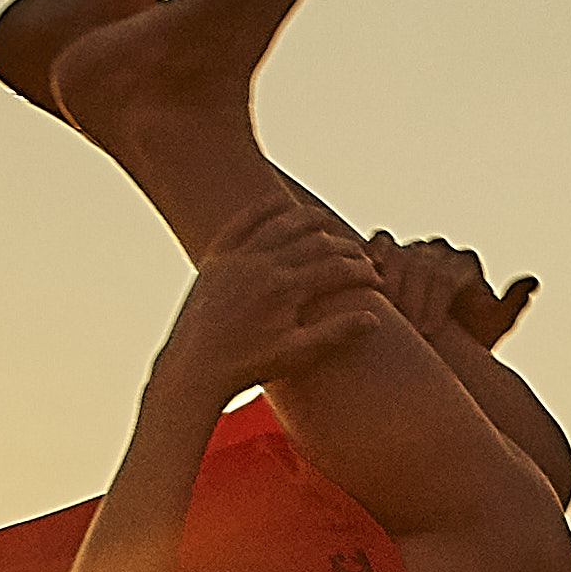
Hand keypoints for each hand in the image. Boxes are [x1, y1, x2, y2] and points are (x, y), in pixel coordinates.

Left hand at [162, 220, 388, 391]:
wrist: (194, 368)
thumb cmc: (248, 366)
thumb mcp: (296, 354)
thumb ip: (336, 333)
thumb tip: (374, 319)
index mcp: (286, 288)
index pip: (337, 269)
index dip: (362, 272)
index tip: (375, 281)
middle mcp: (262, 264)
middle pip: (316, 242)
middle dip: (345, 248)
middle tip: (360, 258)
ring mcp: (237, 257)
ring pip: (283, 224)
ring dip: (311, 220)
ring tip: (329, 223)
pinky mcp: (215, 258)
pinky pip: (242, 222)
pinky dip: (263, 209)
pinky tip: (281, 203)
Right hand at [363, 233, 539, 352]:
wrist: (439, 345)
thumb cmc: (468, 340)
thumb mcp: (492, 328)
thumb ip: (510, 306)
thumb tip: (532, 280)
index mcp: (466, 265)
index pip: (449, 276)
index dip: (436, 303)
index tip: (427, 331)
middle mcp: (440, 251)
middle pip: (421, 266)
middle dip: (411, 298)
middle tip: (400, 327)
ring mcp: (413, 249)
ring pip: (398, 254)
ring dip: (388, 283)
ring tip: (380, 312)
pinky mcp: (388, 250)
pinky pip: (378, 244)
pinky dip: (369, 258)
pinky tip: (363, 283)